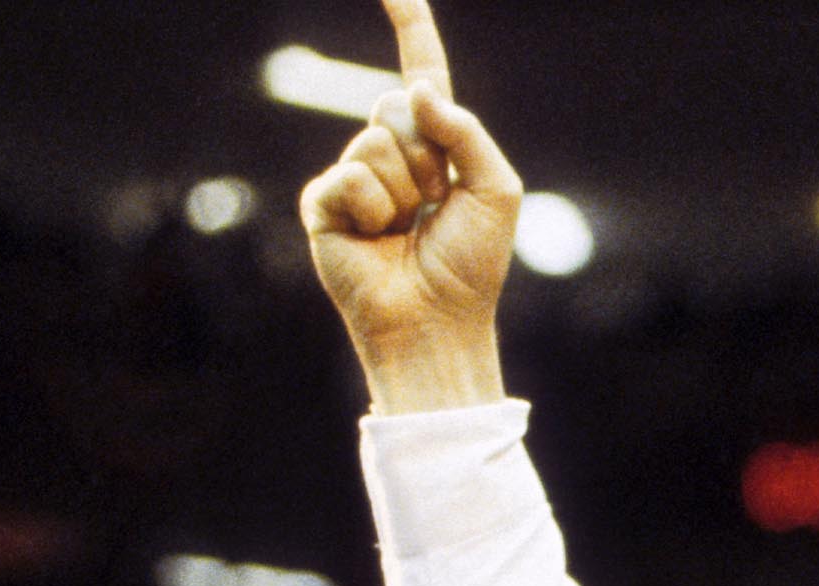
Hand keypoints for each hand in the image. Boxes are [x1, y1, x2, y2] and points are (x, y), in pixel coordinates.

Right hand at [297, 0, 521, 413]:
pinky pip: (349, 178)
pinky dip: (371, 211)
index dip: (411, 27)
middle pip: (396, 107)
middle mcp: (388, 153)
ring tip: (405, 232)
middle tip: (431, 209)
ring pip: (375, 144)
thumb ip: (467, 131)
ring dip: (403, 192)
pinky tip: (374, 242)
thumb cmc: (471, 266)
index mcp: (432, 146)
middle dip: (425, 158)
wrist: (438, 323)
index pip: (420, 72)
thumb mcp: (496, 190)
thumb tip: (416, 89)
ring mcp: (351, 177)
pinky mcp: (322, 204)